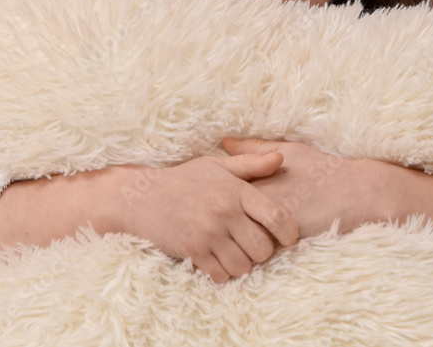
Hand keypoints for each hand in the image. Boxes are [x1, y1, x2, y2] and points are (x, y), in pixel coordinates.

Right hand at [115, 153, 299, 283]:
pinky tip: (218, 260)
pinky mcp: (193, 251)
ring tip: (235, 252)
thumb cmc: (184, 179)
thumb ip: (251, 164)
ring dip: (243, 264)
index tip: (289, 238)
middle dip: (263, 251)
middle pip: (262, 248)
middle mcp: (224, 213)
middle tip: (253, 245)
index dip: (289, 232)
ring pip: (243, 266)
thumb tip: (280, 158)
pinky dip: (223, 272)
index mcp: (235, 191)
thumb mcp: (217, 166)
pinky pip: (221, 274)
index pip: (275, 216)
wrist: (143, 196)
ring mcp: (208, 233)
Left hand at [222, 137, 371, 238]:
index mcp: (257, 178)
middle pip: (222, 213)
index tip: (210, 194)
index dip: (213, 192)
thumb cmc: (322, 169)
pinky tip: (246, 243)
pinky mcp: (281, 240)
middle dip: (215, 215)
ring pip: (235, 234)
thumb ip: (255, 148)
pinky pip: (255, 247)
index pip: (219, 188)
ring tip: (228, 232)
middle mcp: (259, 201)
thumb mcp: (289, 151)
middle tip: (211, 214)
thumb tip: (225, 142)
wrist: (354, 195)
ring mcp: (268, 222)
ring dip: (230, 235)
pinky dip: (248, 246)